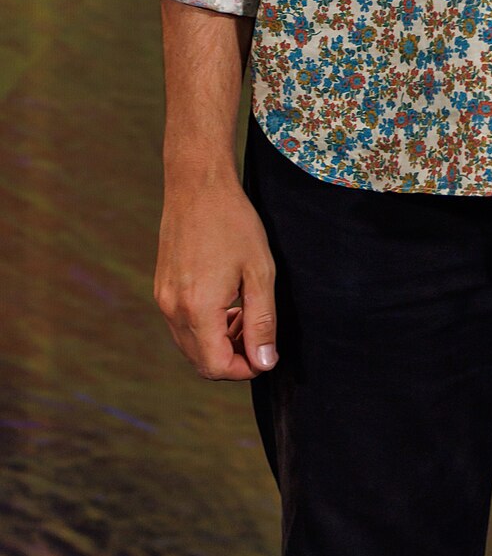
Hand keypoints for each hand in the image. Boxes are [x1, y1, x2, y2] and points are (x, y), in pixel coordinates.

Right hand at [155, 168, 277, 380]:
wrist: (198, 187)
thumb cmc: (234, 224)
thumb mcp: (260, 273)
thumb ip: (263, 322)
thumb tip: (265, 362)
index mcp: (198, 308)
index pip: (216, 366)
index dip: (246, 369)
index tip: (267, 353)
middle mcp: (173, 309)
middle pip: (201, 362)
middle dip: (234, 357)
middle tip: (260, 331)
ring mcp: (163, 299)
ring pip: (191, 345)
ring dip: (220, 342)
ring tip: (246, 313)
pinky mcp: (162, 289)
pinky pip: (182, 326)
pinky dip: (206, 327)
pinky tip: (227, 303)